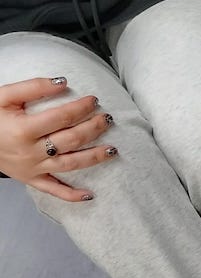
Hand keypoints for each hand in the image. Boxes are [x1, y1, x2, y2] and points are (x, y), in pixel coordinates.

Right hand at [0, 77, 116, 200]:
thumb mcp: (3, 96)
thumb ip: (32, 87)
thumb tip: (63, 82)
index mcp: (24, 129)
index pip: (62, 117)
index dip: (81, 108)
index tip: (94, 100)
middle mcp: (31, 151)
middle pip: (71, 140)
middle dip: (93, 128)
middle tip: (108, 119)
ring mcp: (33, 168)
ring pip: (70, 165)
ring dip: (94, 158)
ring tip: (113, 150)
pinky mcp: (31, 180)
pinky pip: (54, 190)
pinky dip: (72, 195)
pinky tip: (90, 195)